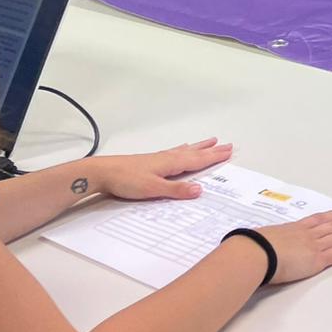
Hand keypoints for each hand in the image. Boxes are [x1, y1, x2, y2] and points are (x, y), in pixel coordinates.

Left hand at [93, 138, 233, 200]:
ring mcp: (158, 159)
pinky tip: (180, 149)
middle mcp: (167, 158)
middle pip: (194, 153)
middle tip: (226, 144)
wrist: (102, 173)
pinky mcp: (150, 162)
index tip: (229, 151)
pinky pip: (174, 152)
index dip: (214, 156)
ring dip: (198, 148)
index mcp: (171, 163)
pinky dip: (182, 150)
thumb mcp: (153, 188)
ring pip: (184, 151)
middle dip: (210, 150)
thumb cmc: (126, 180)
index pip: (198, 160)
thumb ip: (176, 189)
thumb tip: (199, 190)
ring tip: (210, 142)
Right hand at [256, 211, 331, 284]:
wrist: (256, 252)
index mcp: (293, 229)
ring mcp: (315, 245)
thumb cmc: (251, 248)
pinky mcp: (319, 258)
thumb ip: (262, 243)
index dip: (331, 217)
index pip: (317, 220)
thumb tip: (251, 247)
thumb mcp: (258, 241)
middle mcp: (307, 234)